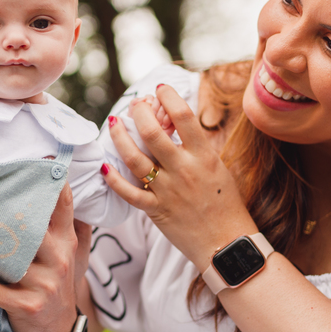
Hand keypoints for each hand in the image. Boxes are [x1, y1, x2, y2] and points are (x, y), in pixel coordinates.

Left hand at [0, 185, 87, 331]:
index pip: (62, 203)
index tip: (36, 157)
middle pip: (29, 223)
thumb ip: (57, 226)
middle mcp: (58, 257)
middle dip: (2, 207)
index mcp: (66, 240)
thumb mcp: (65, 255)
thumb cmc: (53, 285)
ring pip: (7, 256)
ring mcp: (44, 282)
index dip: (51, 179)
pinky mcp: (26, 305)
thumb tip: (51, 187)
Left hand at [103, 85, 256, 268]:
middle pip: (152, 132)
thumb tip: (178, 125)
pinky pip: (128, 192)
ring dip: (120, 138)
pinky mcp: (155, 210)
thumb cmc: (225, 204)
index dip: (168, 97)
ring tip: (114, 123)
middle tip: (133, 104)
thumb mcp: (217, 168)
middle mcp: (183, 169)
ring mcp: (167, 190)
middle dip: (138, 112)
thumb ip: (196, 148)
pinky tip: (104, 166)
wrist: (226, 243)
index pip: (183, 116)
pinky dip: (113, 178)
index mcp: (203, 156)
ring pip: (134, 158)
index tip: (160, 88)